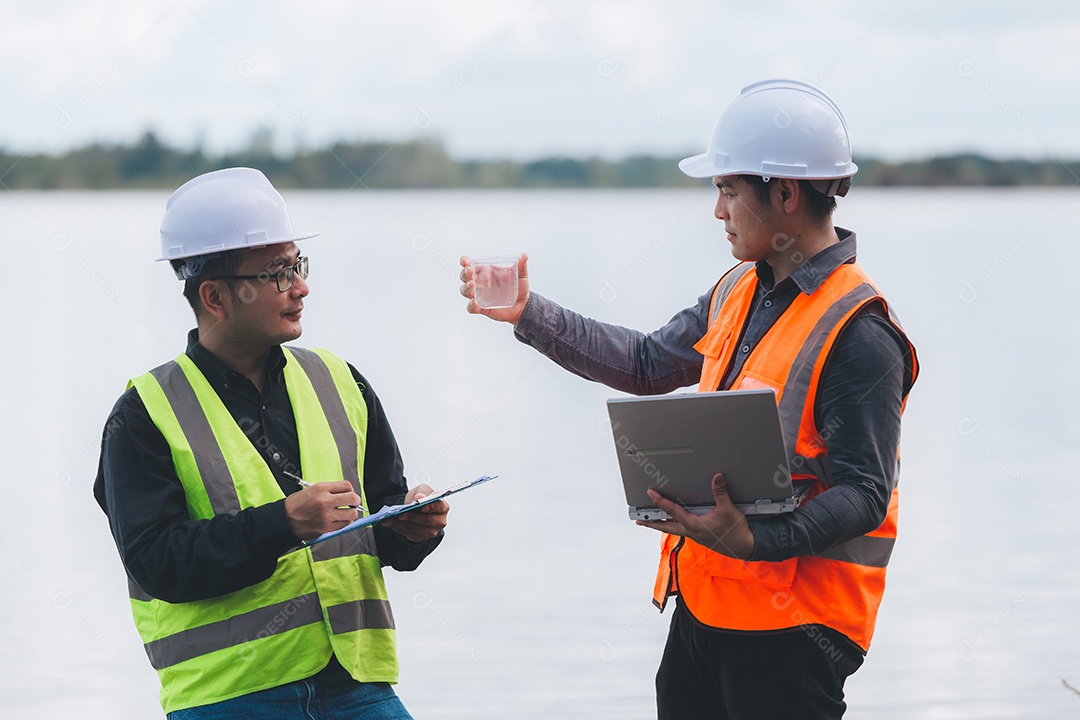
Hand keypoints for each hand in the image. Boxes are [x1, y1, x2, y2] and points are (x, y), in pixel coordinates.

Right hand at [284, 481, 361, 540]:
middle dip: (355, 501)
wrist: (285, 519)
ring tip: (344, 513)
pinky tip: (338, 520)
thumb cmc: (297, 504)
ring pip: (352, 514)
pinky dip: (344, 522)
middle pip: (353, 499)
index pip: (347, 486)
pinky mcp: (326, 528)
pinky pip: (344, 525)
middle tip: (352, 503)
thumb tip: (347, 493)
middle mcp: (325, 501)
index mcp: (322, 489)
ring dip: (351, 514)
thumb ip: (330, 490)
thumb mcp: (312, 489)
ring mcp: (327, 516)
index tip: (348, 493)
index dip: (350, 490)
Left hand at [382, 483, 449, 541]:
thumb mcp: (422, 490)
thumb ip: (423, 492)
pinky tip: (388, 522)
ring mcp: (430, 531)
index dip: (431, 507)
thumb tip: (420, 497)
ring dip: (401, 523)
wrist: (416, 508)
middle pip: (427, 520)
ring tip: (390, 518)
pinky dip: (396, 527)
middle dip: (413, 517)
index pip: (440, 507)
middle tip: (401, 514)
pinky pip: (406, 532)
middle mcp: (439, 521)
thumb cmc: (422, 498)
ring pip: (415, 528)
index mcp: (443, 507)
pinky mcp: (419, 536)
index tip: (422, 507)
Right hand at [459, 253, 529, 323]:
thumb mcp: (521, 276)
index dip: (465, 262)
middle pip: (465, 277)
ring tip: (472, 284)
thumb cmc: (518, 288)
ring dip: (466, 287)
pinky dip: (470, 305)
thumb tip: (524, 255)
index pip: (471, 265)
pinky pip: (471, 308)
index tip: (464, 260)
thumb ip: (521, 266)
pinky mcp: (481, 308)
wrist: (522, 305)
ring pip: (465, 291)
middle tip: (469, 270)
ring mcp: (478, 296)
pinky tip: (473, 302)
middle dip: (464, 273)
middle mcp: (479, 283)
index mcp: (485, 272)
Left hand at [636, 473, 754, 559]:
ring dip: (662, 524)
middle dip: (652, 522)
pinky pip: (682, 530)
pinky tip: (674, 522)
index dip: (660, 501)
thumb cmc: (736, 531)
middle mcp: (691, 531)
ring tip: (651, 520)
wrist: (745, 546)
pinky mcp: (700, 536)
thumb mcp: (728, 509)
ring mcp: (695, 535)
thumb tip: (717, 477)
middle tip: (639, 520)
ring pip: (673, 529)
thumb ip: (721, 492)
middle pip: (666, 526)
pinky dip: (674, 525)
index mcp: (694, 525)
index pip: (672, 511)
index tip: (650, 493)